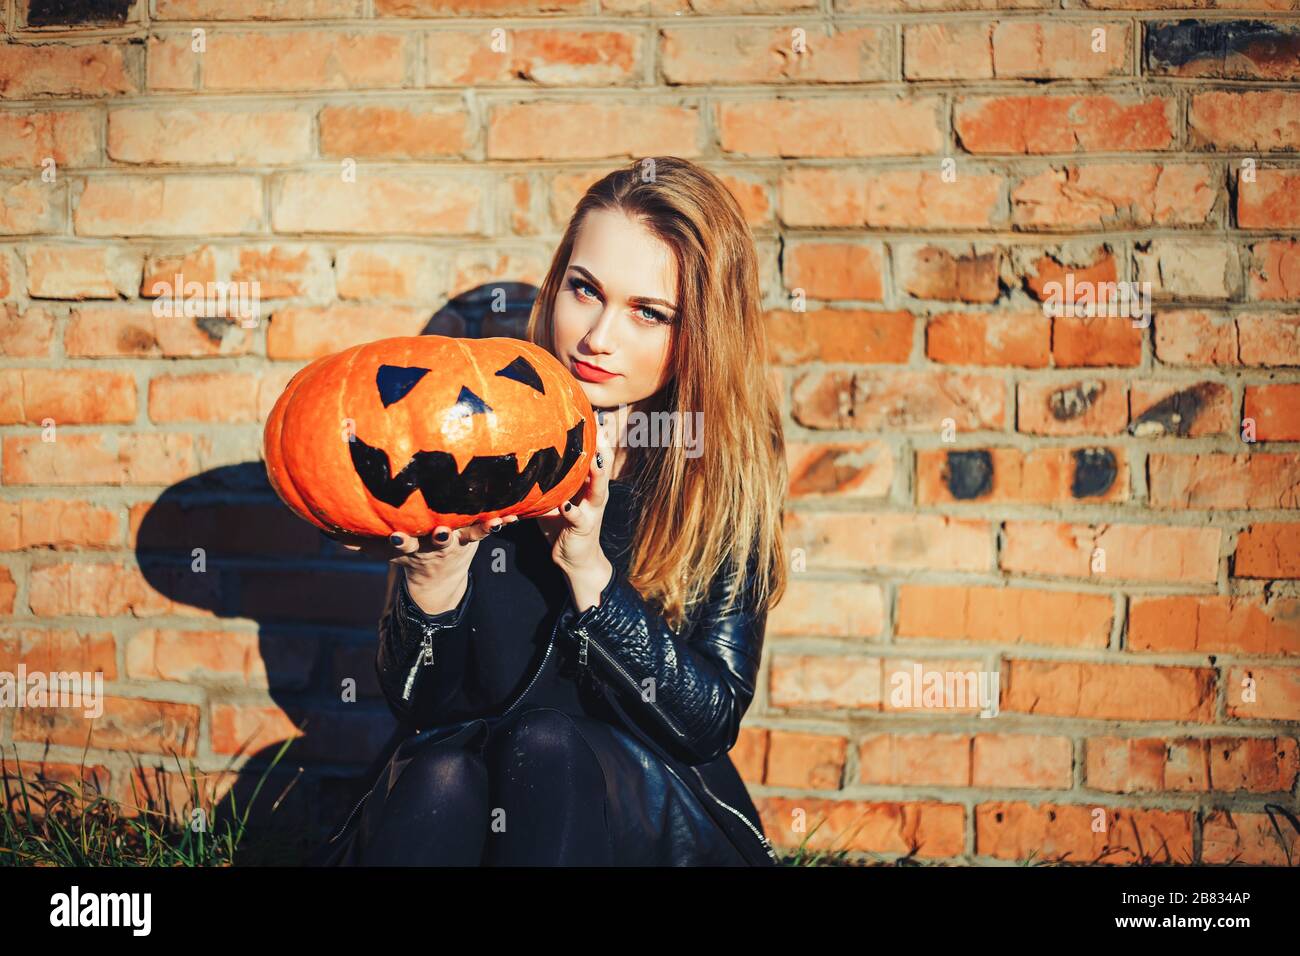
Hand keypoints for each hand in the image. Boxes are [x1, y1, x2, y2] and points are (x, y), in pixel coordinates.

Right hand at [321, 514, 518, 586]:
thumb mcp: (376, 547)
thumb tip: (317, 524)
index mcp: (410, 546)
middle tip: (444, 532)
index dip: (398, 541)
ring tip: (493, 522)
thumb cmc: (404, 549)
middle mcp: (434, 545)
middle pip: (439, 541)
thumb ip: (352, 538)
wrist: (437, 580)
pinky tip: (516, 515)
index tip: (396, 537)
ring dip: (481, 529)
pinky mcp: (477, 534)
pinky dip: (503, 521)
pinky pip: (492, 527)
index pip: (401, 544)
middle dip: (442, 536)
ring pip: (471, 535)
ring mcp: (459, 541)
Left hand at [536, 418, 613, 578]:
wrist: (574, 559)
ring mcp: (592, 510)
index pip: (595, 454)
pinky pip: (576, 516)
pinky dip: (571, 510)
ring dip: (597, 472)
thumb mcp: (557, 495)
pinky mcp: (583, 527)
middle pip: (602, 464)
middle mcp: (595, 493)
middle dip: (602, 444)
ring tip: (595, 455)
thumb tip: (527, 451)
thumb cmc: (562, 523)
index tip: (591, 410)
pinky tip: (566, 504)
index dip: (595, 433)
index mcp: (589, 483)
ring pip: (598, 487)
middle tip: (600, 423)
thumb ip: (550, 476)